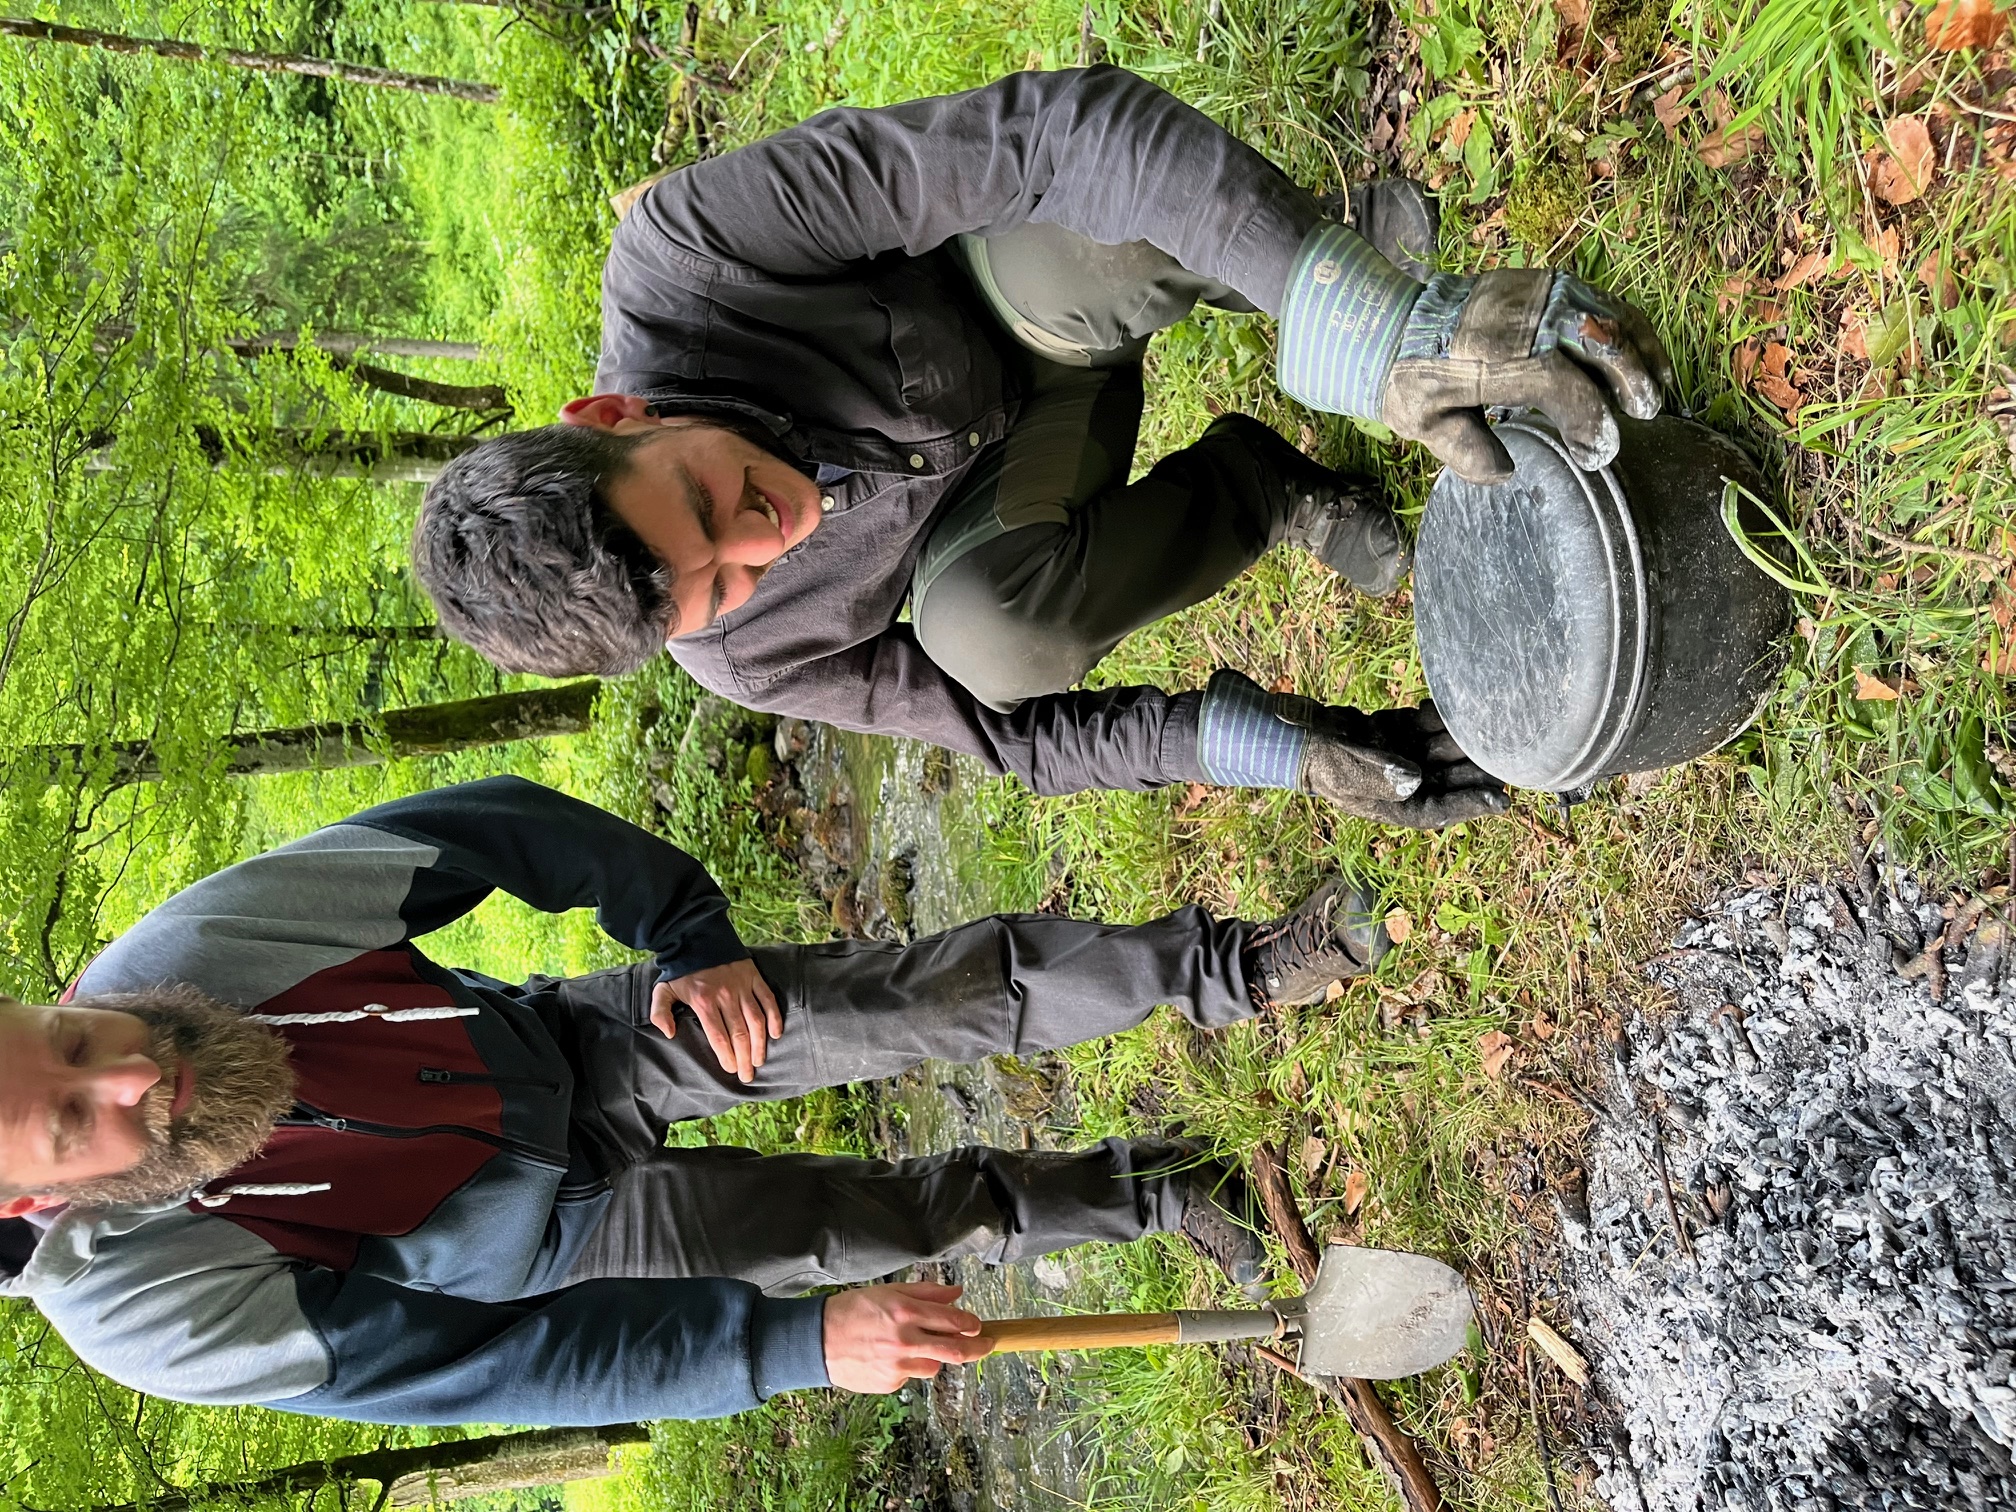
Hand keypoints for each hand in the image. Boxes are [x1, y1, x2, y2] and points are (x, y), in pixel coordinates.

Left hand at [650, 958, 782, 1082]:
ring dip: (760, 1043)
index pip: (719, 1036)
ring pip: (756, 1021)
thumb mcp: (663, 989)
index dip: (726, 1056)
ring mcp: (742, 987)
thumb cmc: (681, 969)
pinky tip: (775, 1034)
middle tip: (747, 1075)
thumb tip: (669, 1034)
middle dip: (744, 1058)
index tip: (730, 1070)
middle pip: (740, 1034)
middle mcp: (726, 996)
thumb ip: (660, 1013)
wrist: (698, 936)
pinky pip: (768, 1000)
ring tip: (759, 1060)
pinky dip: (774, 1017)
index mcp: (704, 1002)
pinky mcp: (754, 977)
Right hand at [822, 1283, 993, 1393]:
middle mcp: (906, 1340)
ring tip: (911, 1345)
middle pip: (957, 1350)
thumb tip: (958, 1293)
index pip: (954, 1320)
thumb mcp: (889, 1292)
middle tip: (988, 1345)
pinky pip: (911, 1376)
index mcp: (906, 1312)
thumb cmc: (854, 1310)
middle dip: (979, 1349)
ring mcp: (898, 1365)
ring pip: (935, 1366)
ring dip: (934, 1356)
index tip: (980, 1326)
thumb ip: (927, 1293)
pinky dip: (908, 1367)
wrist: (817, 1340)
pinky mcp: (890, 1384)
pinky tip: (887, 1356)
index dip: (973, 1324)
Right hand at [1301, 700, 1509, 829]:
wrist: (1299, 734)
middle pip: (1451, 780)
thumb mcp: (1346, 771)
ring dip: (1456, 737)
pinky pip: (1427, 727)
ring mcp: (1405, 758)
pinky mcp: (1400, 733)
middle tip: (1501, 750)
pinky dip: (1435, 717)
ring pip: (1444, 751)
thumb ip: (1380, 775)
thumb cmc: (1319, 761)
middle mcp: (1407, 785)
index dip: (1472, 806)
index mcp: (1396, 806)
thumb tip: (1414, 777)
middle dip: (1473, 766)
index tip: (1501, 802)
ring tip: (1472, 720)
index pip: (1440, 811)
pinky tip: (1436, 708)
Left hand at [1382, 269, 1672, 482]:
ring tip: (1659, 382)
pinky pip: (1594, 298)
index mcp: (1495, 357)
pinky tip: (1636, 349)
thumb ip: (1467, 452)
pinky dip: (1622, 323)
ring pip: (1604, 313)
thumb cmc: (1407, 380)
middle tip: (1647, 412)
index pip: (1564, 388)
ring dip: (1638, 347)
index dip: (1590, 422)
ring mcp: (1534, 293)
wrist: (1387, 321)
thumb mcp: (1425, 425)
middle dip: (1631, 377)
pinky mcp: (1539, 282)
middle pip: (1598, 340)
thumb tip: (1508, 471)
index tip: (1598, 452)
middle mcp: (1523, 319)